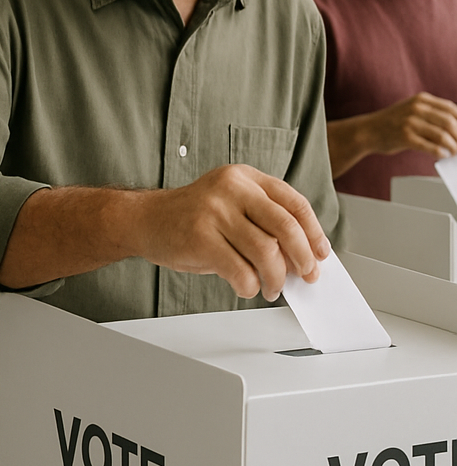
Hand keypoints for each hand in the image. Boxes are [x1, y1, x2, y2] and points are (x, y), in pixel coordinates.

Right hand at [132, 164, 330, 300]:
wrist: (144, 219)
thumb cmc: (191, 217)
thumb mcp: (230, 206)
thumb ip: (263, 222)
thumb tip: (300, 256)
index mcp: (244, 177)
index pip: (294, 203)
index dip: (314, 232)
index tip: (321, 254)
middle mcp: (230, 188)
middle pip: (285, 226)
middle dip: (302, 258)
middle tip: (306, 275)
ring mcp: (214, 211)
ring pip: (265, 251)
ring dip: (275, 278)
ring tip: (271, 287)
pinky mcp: (200, 237)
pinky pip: (240, 270)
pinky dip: (249, 286)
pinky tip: (246, 287)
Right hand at [356, 92, 456, 159]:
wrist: (366, 131)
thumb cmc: (392, 123)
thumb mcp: (412, 110)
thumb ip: (432, 114)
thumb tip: (456, 128)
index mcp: (421, 99)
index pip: (451, 109)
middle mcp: (416, 108)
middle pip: (450, 123)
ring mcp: (410, 122)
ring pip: (442, 135)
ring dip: (453, 147)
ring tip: (454, 152)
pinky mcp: (405, 137)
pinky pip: (430, 146)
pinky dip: (440, 152)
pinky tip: (442, 155)